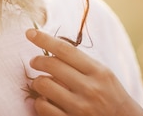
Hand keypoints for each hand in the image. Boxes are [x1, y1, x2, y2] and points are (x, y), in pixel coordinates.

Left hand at [26, 29, 142, 115]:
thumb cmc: (111, 95)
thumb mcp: (103, 74)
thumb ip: (81, 63)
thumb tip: (53, 48)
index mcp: (98, 72)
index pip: (66, 50)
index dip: (45, 39)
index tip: (30, 33)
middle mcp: (90, 88)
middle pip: (52, 65)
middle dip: (37, 60)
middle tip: (34, 61)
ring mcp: (80, 108)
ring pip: (44, 85)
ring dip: (37, 82)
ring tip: (41, 83)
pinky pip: (43, 108)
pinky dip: (39, 102)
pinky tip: (44, 100)